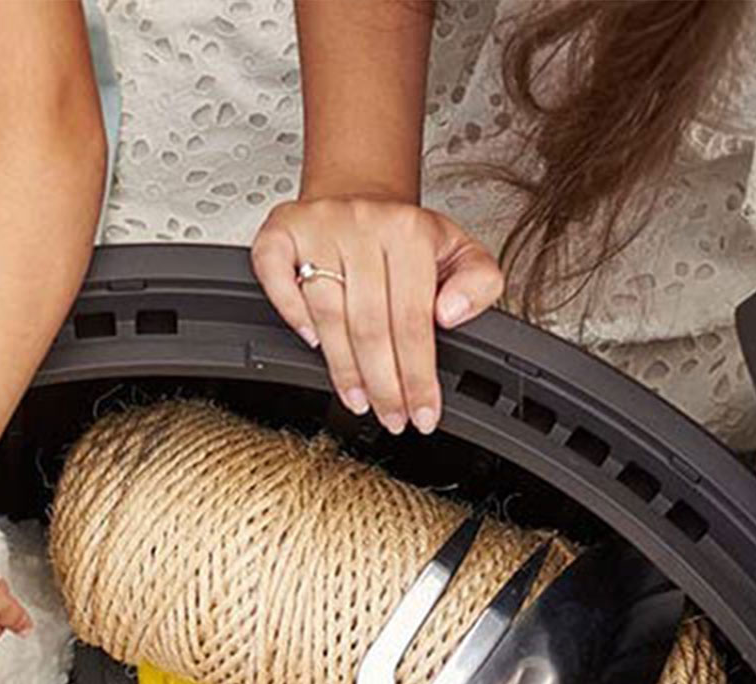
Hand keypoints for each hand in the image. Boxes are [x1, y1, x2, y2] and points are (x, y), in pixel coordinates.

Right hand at [252, 197, 504, 433]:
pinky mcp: (280, 230)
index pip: (413, 319)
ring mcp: (318, 226)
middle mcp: (362, 223)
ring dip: (344, 370)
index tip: (422, 412)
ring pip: (327, 315)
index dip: (417, 376)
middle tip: (392, 417)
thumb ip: (478, 282)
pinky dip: (291, 316)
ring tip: (361, 401)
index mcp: (410, 230)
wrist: (361, 194)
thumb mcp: (459, 252)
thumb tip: (451, 313)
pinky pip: (277, 279)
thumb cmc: (405, 236)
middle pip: (369, 325)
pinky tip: (313, 345)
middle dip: (383, 384)